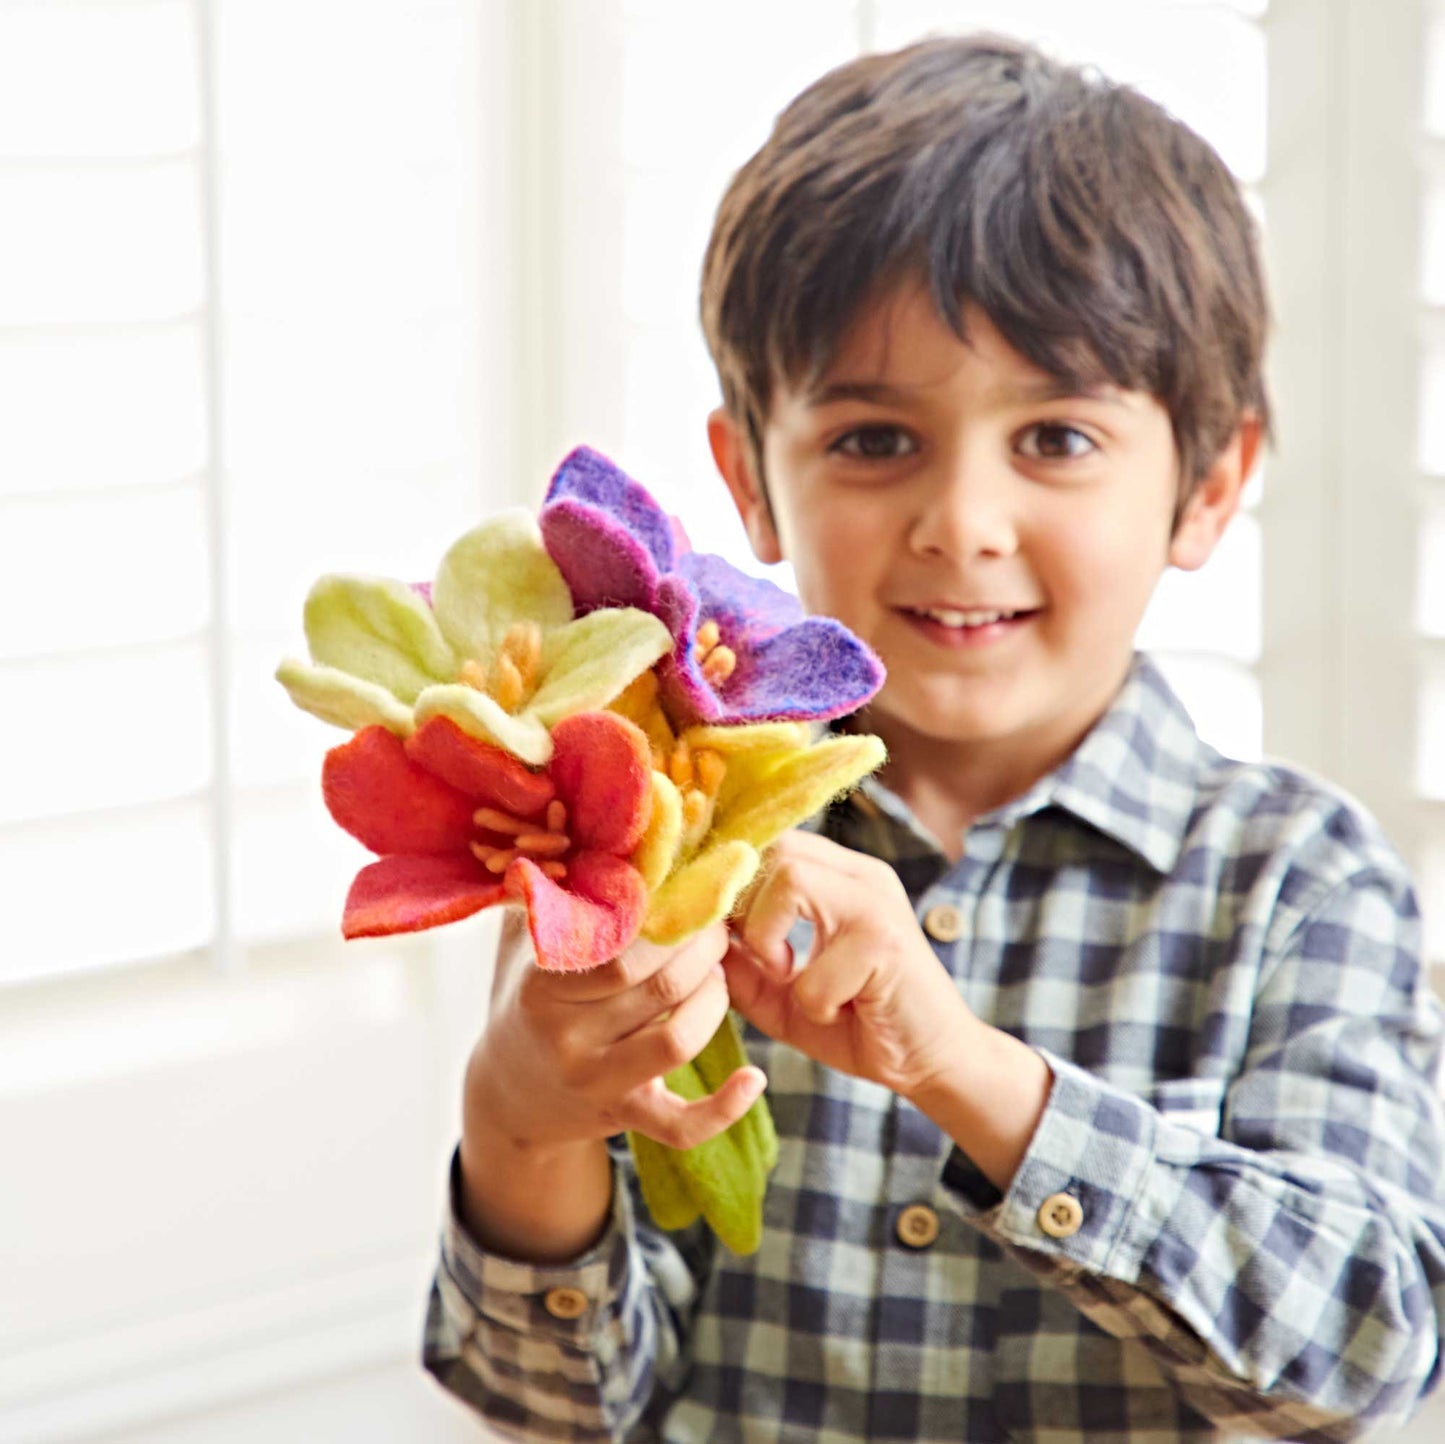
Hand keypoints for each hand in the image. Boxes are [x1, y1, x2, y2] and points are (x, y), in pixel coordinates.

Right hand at [467, 916, 765, 1155]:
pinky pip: (680, 1125)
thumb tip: (565, 806)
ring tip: (720, 975)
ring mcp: (596, 1080)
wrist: (508, 1093)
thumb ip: (549, 887)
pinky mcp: (624, 1117)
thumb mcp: (525, 942)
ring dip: (715, 999)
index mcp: (543, 983)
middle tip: (719, 926)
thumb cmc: (531, 996)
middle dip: (704, 949)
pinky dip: (723, 1107)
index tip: (694, 892)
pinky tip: (754, 1078)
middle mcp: (566, 1035)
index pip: (620, 945)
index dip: (671, 916)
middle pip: (660, 986)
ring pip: (678, 1038)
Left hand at [721, 830, 974, 1103]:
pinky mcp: (888, 946)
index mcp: (839, 875)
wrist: (933, 1063)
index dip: (734, 884)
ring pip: (790, 879)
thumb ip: (742, 963)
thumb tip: (693, 936)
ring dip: (771, 941)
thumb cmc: (857, 1022)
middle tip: (765, 961)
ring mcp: (878, 905)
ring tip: (792, 979)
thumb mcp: (783, 992)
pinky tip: (840, 1012)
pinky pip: (814, 968)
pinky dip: (814, 1002)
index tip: (724, 932)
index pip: (770, 843)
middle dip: (748, 911)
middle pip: (774, 850)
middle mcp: (862, 876)